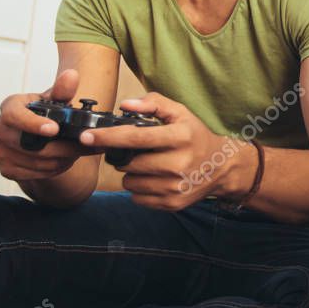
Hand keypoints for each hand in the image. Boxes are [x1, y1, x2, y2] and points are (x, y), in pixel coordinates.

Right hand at [0, 69, 101, 182]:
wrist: (33, 134)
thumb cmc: (43, 112)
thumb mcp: (53, 99)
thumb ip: (62, 90)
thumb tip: (71, 75)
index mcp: (10, 108)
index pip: (15, 116)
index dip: (33, 123)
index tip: (54, 129)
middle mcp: (0, 130)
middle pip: (31, 145)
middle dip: (64, 146)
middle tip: (87, 144)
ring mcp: (0, 151)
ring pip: (37, 162)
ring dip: (63, 159)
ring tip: (78, 152)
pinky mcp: (6, 169)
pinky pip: (34, 174)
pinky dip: (54, 169)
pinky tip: (65, 161)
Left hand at [80, 92, 249, 209]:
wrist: (222, 167)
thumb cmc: (195, 136)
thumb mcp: (181, 113)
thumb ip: (153, 104)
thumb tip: (125, 105)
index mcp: (180, 136)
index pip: (136, 137)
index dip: (108, 137)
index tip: (87, 137)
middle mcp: (179, 163)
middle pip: (129, 163)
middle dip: (126, 157)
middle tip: (140, 152)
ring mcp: (175, 186)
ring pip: (130, 182)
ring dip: (133, 174)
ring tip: (151, 166)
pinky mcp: (172, 203)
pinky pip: (137, 198)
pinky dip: (141, 188)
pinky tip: (156, 179)